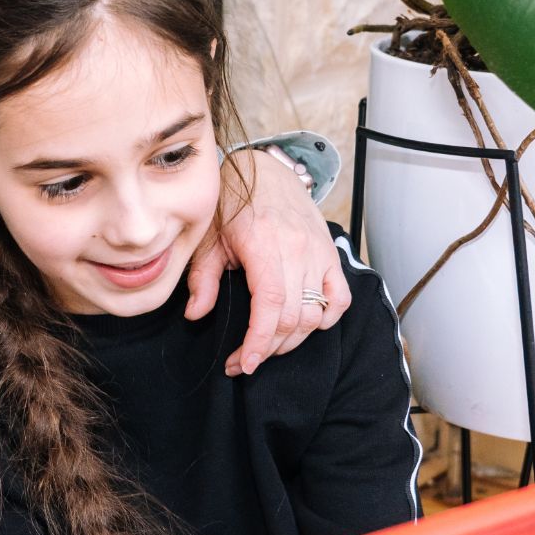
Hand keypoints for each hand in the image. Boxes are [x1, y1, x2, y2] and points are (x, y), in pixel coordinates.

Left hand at [185, 149, 349, 375]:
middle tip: (244, 360)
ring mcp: (318, 252)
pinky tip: (304, 326)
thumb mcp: (208, 237)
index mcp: (264, 244)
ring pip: (316, 313)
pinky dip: (326, 319)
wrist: (264, 171)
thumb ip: (202, 277)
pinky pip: (339, 298)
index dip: (259, 340)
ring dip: (292, 340)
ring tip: (266, 347)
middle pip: (293, 316)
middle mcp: (298, 249)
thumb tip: (195, 314)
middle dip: (269, 348)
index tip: (244, 363)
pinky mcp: (330, 254)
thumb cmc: (233, 202)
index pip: (271, 304)